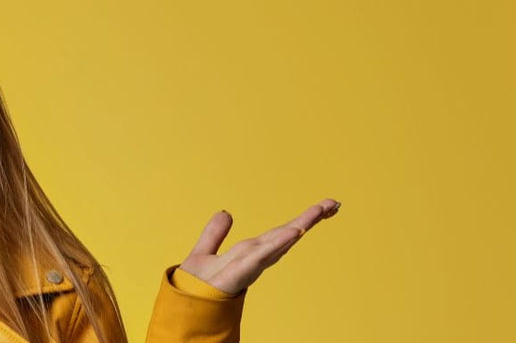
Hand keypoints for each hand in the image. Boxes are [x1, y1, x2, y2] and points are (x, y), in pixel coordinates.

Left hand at [179, 198, 340, 294]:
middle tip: (333, 203)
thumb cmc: (194, 288)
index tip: (323, 206)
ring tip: (320, 211)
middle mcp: (250, 261)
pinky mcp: (231, 277)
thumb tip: (227, 212)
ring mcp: (243, 269)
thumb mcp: (202, 254)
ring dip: (298, 227)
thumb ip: (215, 234)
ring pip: (274, 244)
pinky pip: (256, 259)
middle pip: (283, 236)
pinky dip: (276, 245)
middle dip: (308, 220)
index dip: (300, 220)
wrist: (182, 312)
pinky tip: (294, 232)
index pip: (277, 234)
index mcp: (247, 255)